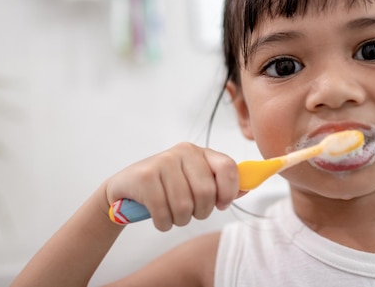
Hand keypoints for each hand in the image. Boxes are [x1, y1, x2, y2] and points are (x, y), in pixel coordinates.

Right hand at [104, 142, 238, 230]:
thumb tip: (249, 187)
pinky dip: (163, 223)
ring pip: (185, 206)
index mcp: (200, 152)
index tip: (221, 204)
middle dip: (200, 212)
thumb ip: (221, 185)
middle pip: (206, 193)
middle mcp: (183, 152)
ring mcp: (163, 162)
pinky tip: (158, 217)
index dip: (229, 191)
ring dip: (179, 220)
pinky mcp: (144, 177)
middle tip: (189, 211)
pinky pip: (164, 213)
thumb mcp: (194, 181)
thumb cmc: (166, 187)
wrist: (126, 188)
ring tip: (171, 213)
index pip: (228, 168)